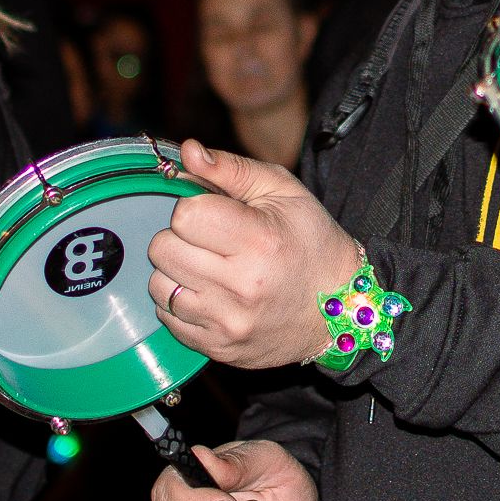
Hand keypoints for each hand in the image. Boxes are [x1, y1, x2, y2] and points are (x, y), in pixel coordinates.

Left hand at [148, 142, 362, 367]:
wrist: (340, 310)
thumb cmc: (312, 243)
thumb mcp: (282, 192)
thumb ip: (231, 169)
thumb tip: (187, 152)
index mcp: (259, 242)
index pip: (185, 215)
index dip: (194, 207)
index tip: (216, 213)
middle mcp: (241, 287)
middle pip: (163, 249)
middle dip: (181, 237)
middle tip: (212, 240)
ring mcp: (227, 323)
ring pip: (158, 284)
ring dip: (178, 270)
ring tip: (210, 267)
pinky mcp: (217, 348)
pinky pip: (168, 317)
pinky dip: (181, 301)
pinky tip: (211, 293)